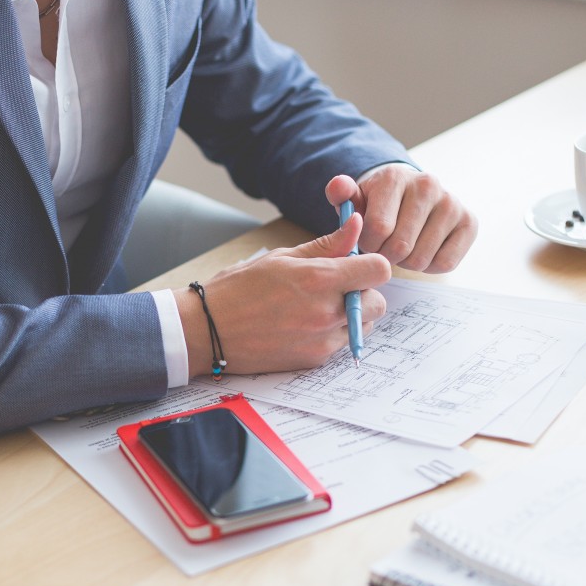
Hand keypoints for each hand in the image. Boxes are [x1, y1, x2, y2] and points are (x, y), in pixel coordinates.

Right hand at [174, 213, 390, 376]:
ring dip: (352, 315)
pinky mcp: (314, 360)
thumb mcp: (282, 258)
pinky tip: (304, 324)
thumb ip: (326, 245)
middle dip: (364, 292)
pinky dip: (332, 333)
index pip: (378, 270)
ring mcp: (321, 340)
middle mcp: (326, 312)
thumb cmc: (238, 289)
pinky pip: (341, 344)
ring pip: (364, 327)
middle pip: (379, 303)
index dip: (372, 264)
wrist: (207, 331)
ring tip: (318, 306)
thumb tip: (355, 225)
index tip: (358, 264)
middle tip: (338, 287)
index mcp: (319, 279)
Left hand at [325, 164, 477, 272]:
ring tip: (404, 247)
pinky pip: (445, 263)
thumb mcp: (355, 198)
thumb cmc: (378, 203)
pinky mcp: (469, 222)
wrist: (410, 194)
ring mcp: (452, 203)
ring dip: (407, 262)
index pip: (378, 229)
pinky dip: (430, 266)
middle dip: (387, 256)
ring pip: (421, 259)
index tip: (369, 239)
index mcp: (395, 177)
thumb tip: (339, 186)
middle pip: (400, 247)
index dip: (368, 244)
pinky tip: (424, 250)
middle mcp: (428, 185)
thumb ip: (340, 192)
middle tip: (386, 247)